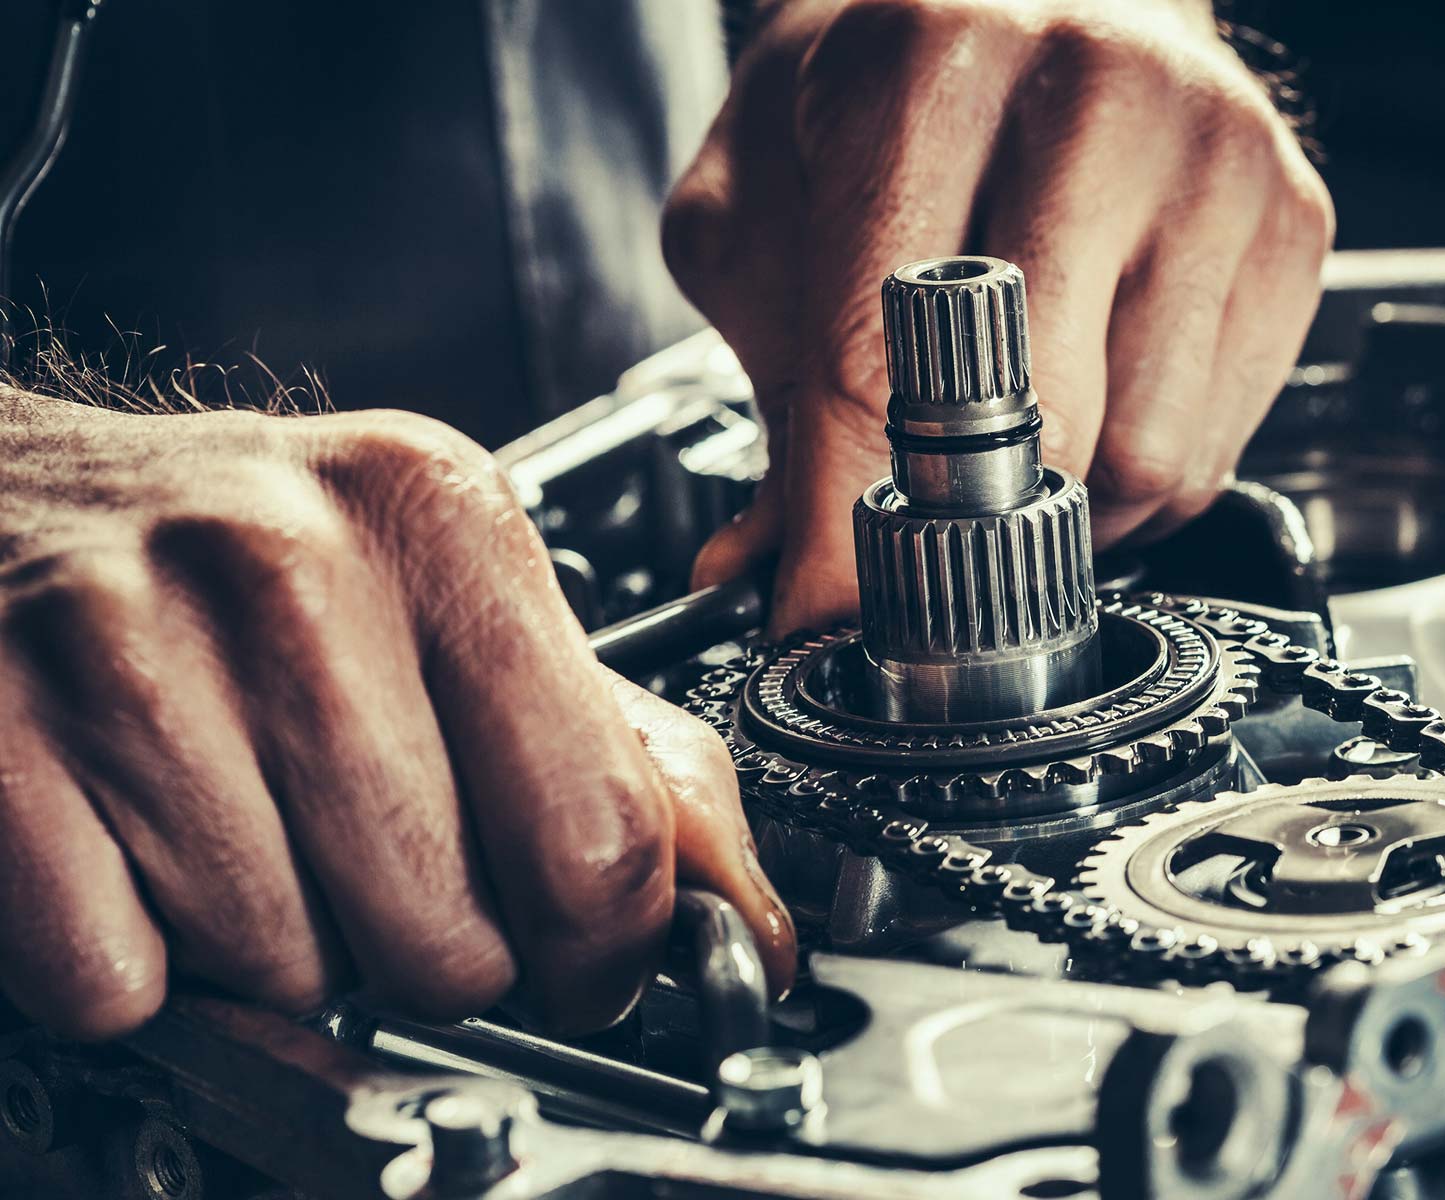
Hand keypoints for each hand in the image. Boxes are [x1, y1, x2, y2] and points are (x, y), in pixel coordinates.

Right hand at [0, 393, 793, 1039]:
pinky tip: (141, 853)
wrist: (10, 496)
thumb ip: (614, 746)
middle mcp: (294, 566)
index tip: (579, 968)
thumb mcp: (456, 596)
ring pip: (286, 969)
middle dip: (427, 956)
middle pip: (448, 936)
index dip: (600, 952)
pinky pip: (120, 978)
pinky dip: (136, 962)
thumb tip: (746, 911)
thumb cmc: (247, 560)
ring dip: (278, 951)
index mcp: (445, 523)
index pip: (600, 835)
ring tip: (249, 832)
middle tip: (378, 872)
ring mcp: (130, 646)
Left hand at [665, 0, 1332, 632]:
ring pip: (1143, 455)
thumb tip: (770, 571)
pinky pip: (1214, 446)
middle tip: (918, 518)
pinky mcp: (1293, 222)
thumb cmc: (898, 88)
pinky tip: (1093, 402)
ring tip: (1008, 442)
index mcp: (931, 60)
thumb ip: (767, 384)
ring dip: (1061, 504)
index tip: (827, 615)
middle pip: (1038, 417)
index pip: (886, 349)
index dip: (850, 517)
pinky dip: (1137, 476)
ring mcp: (1217, 156)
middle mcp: (1097, 88)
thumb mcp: (768, 204)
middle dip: (962, 511)